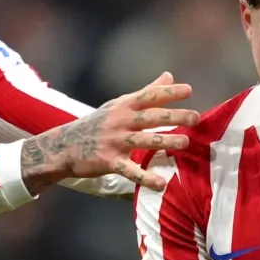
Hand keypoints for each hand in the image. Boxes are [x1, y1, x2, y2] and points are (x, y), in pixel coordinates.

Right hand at [23, 72, 199, 193]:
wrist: (63, 145)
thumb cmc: (97, 123)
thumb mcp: (119, 104)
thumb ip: (147, 92)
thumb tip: (169, 75)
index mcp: (124, 106)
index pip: (149, 96)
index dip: (168, 92)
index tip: (189, 90)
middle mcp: (120, 121)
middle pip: (150, 117)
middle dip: (174, 116)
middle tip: (196, 118)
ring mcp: (114, 141)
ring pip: (144, 141)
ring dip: (165, 141)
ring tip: (186, 143)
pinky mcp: (108, 161)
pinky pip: (130, 170)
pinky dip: (145, 177)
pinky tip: (161, 183)